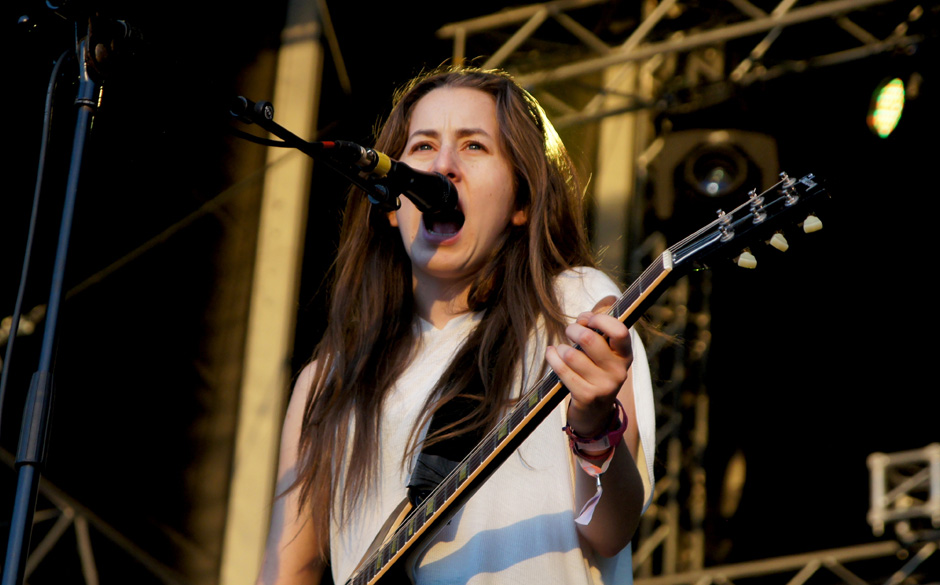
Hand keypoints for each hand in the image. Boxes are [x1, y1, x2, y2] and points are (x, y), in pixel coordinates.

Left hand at [545, 296, 632, 436]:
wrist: (595, 411)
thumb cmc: (596, 369)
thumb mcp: (606, 349)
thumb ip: (605, 323)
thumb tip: (610, 298)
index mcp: (626, 355)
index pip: (620, 331)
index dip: (600, 319)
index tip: (587, 318)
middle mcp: (619, 371)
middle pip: (589, 339)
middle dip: (573, 329)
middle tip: (570, 330)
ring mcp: (604, 386)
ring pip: (572, 355)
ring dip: (562, 348)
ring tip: (562, 349)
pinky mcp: (587, 396)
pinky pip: (562, 370)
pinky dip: (553, 358)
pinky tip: (552, 354)